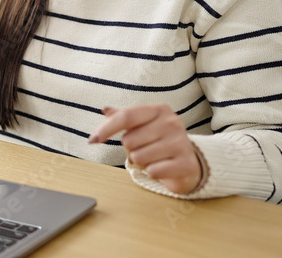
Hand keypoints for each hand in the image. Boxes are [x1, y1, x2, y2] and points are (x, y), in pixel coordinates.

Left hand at [88, 104, 202, 194]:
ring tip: (154, 158)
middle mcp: (172, 123)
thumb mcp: (143, 126)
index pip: (126, 117)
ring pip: (139, 157)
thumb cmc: (160, 142)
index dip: (106, 129)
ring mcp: (180, 142)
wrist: (189, 163)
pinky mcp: (185, 163)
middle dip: (131, 149)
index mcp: (159, 110)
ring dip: (141, 162)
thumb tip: (105, 109)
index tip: (92, 140)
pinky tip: (162, 168)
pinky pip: (153, 171)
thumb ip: (124, 118)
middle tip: (144, 149)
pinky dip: (152, 172)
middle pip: (129, 140)